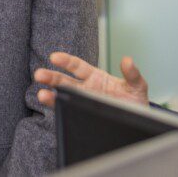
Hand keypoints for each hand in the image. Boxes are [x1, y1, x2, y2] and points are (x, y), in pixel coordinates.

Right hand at [34, 52, 149, 106]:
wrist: (138, 120)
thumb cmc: (134, 101)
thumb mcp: (137, 86)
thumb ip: (132, 74)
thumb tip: (127, 60)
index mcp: (96, 77)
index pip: (78, 66)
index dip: (66, 61)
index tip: (54, 57)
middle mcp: (86, 88)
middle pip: (65, 81)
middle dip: (52, 77)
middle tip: (39, 75)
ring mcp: (83, 102)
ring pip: (63, 96)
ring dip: (52, 95)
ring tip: (41, 94)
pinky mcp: (83, 114)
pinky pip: (68, 110)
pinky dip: (59, 108)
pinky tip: (52, 105)